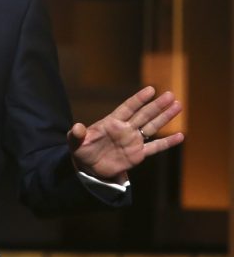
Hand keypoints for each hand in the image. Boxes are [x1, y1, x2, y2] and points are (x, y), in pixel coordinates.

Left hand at [67, 86, 183, 181]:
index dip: (138, 99)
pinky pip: (155, 147)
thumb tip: (77, 127)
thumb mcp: (75, 142)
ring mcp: (133, 141)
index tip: (151, 89)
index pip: (128, 108)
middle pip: (144, 115)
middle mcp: (125, 129)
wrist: (88, 167)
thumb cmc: (81, 150)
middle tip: (171, 94)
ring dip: (165, 118)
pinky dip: (167, 142)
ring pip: (152, 127)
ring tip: (178, 106)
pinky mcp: (137, 155)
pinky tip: (180, 136)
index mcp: (111, 122)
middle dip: (157, 105)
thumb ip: (77, 134)